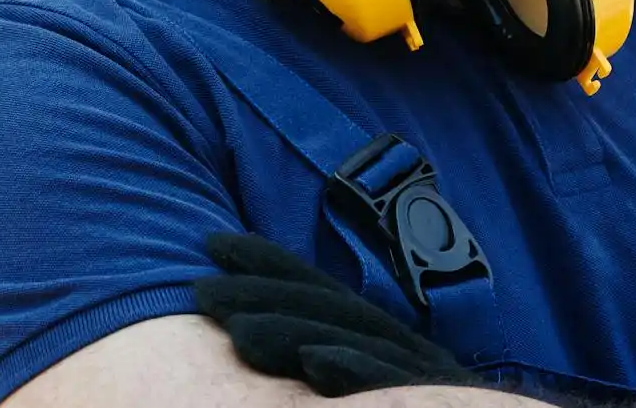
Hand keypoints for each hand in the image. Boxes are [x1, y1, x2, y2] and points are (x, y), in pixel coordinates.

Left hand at [194, 231, 481, 397]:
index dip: (270, 264)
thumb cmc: (432, 405)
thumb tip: (292, 346)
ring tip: (239, 333)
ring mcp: (421, 377)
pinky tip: (319, 366)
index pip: (323, 294)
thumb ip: (345, 359)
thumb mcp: (382, 380)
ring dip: (295, 333)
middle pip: (331, 310)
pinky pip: (395, 386)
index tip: (215, 243)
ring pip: (354, 345)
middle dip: (264, 292)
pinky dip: (358, 373)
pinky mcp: (433, 398)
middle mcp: (405, 352)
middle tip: (203, 289)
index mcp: (389, 344)